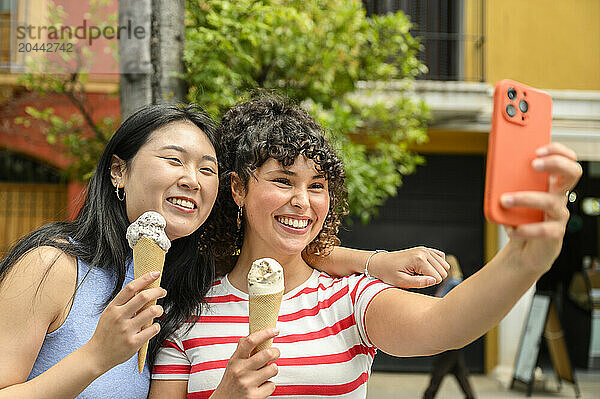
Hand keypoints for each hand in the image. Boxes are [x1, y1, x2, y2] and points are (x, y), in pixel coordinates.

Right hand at [83, 271, 166, 373]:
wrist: (96, 356)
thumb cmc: (106, 332)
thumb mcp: (110, 314)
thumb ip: (124, 303)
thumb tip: (144, 290)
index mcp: (113, 308)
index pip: (131, 288)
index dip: (145, 278)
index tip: (155, 273)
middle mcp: (119, 317)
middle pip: (143, 297)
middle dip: (158, 291)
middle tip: (163, 291)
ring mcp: (127, 330)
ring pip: (151, 311)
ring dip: (159, 309)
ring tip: (158, 310)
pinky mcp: (133, 343)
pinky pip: (153, 329)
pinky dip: (156, 325)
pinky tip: (153, 326)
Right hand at [211, 329, 279, 398]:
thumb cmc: (231, 381)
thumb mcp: (233, 364)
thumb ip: (242, 351)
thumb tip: (254, 334)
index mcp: (235, 360)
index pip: (250, 341)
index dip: (265, 333)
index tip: (275, 330)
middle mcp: (240, 371)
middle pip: (266, 354)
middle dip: (276, 352)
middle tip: (276, 353)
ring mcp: (247, 384)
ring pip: (273, 369)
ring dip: (272, 370)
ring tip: (265, 373)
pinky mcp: (254, 396)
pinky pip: (272, 385)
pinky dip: (269, 386)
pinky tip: (260, 387)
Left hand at [367, 247, 448, 287]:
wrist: (380, 263)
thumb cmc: (388, 273)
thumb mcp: (402, 282)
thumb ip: (419, 283)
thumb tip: (434, 281)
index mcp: (419, 259)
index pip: (438, 278)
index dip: (428, 283)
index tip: (415, 280)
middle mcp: (424, 252)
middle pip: (443, 271)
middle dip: (432, 278)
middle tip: (416, 277)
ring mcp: (425, 249)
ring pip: (444, 265)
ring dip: (434, 272)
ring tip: (419, 272)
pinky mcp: (425, 249)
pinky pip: (441, 257)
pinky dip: (436, 264)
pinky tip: (426, 268)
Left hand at [501, 143, 581, 271]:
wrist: (524, 249)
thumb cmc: (519, 218)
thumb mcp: (513, 196)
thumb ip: (508, 183)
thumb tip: (495, 167)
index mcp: (551, 184)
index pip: (567, 159)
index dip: (558, 151)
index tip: (538, 150)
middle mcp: (559, 196)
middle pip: (573, 173)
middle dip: (555, 163)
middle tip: (533, 165)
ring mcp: (559, 215)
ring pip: (550, 201)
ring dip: (525, 198)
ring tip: (505, 200)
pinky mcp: (555, 234)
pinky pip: (543, 230)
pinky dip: (524, 229)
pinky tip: (511, 229)